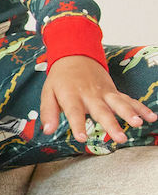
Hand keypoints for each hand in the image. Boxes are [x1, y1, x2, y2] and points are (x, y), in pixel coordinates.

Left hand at [41, 55, 156, 142]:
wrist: (76, 56)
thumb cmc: (61, 79)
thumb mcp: (48, 93)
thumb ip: (48, 112)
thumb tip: (46, 131)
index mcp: (71, 95)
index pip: (74, 112)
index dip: (78, 125)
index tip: (83, 138)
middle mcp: (90, 94)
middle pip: (101, 110)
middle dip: (111, 124)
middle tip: (119, 138)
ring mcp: (105, 93)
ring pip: (119, 103)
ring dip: (130, 113)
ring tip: (138, 124)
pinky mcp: (114, 92)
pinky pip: (129, 100)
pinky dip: (140, 108)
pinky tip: (151, 117)